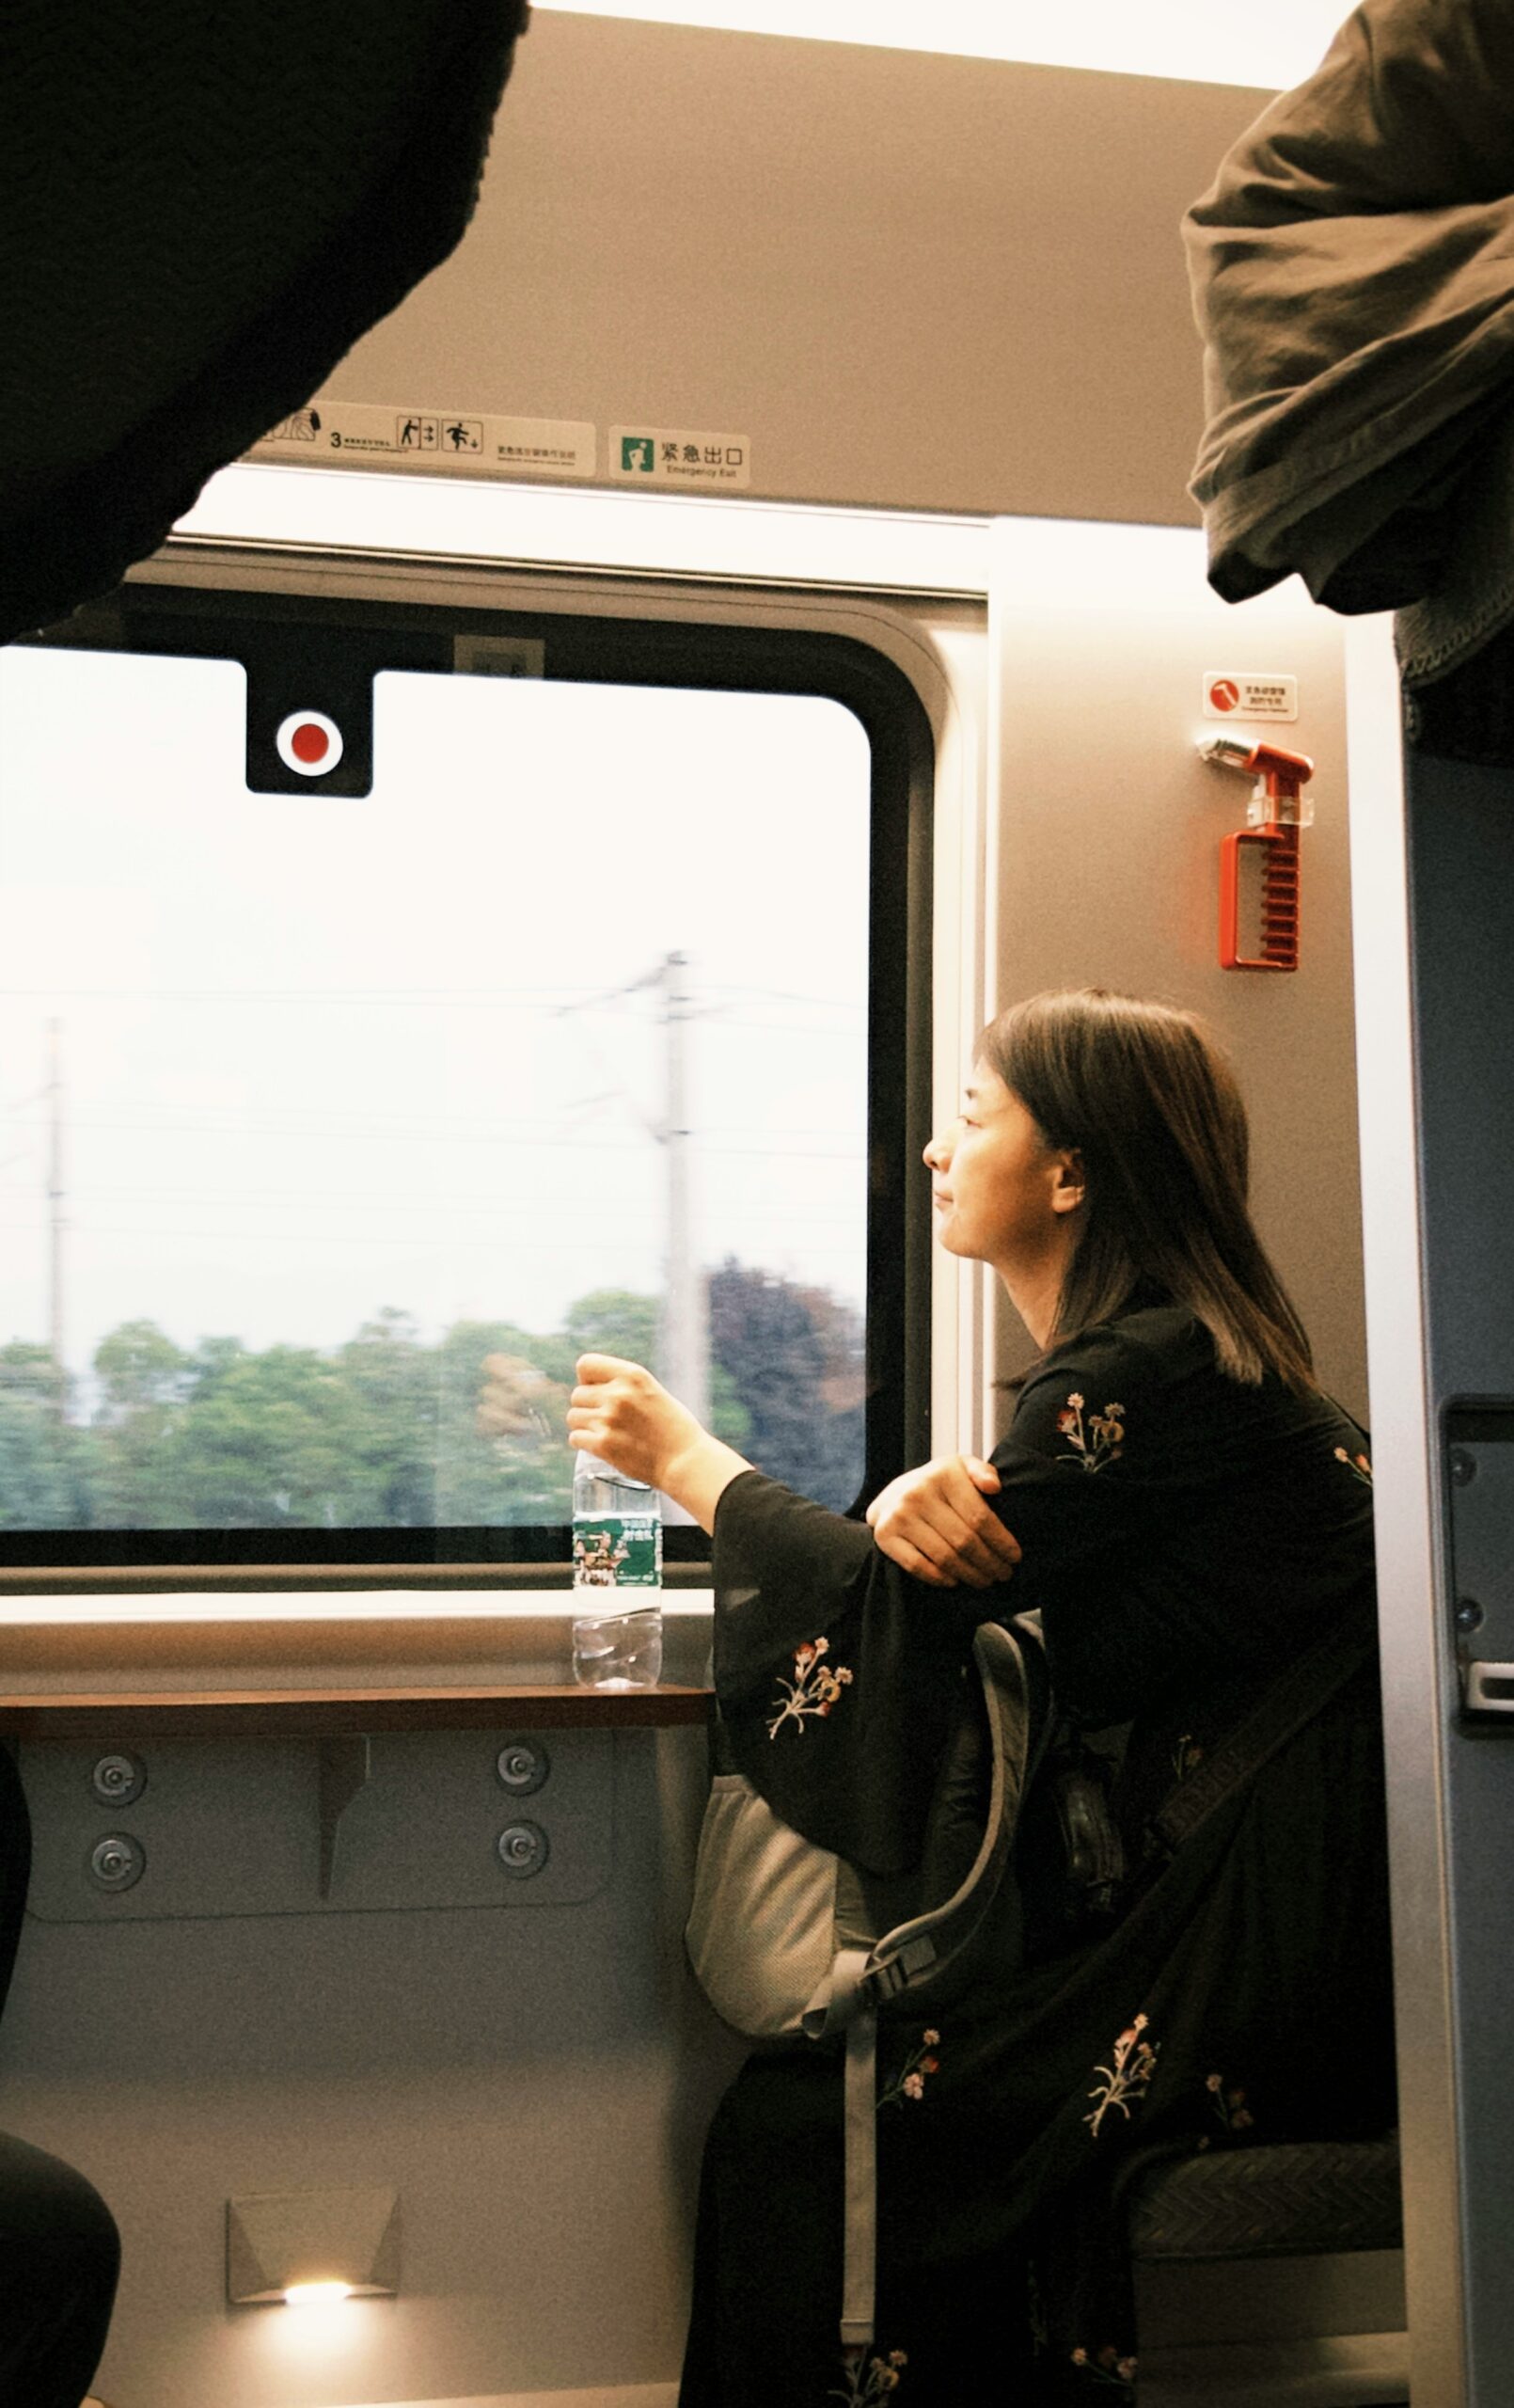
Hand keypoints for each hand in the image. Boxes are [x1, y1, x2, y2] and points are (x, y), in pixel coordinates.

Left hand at [567, 1355, 750, 1530]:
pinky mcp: (603, 1445)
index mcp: (633, 1375)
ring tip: (605, 1433)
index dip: (588, 1379)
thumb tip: (590, 1387)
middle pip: (577, 1394)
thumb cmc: (674, 1428)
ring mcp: (609, 1419)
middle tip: (606, 1420)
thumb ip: (624, 1386)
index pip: (585, 1364)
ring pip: (573, 1416)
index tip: (598, 1391)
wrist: (686, 1461)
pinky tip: (600, 1446)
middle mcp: (618, 1394)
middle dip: (588, 1407)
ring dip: (585, 1426)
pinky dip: (584, 1443)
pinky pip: (576, 1438)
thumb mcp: (652, 1391)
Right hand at [866, 1455, 1020, 1589]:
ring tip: (985, 1580)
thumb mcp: (960, 1467)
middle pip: (964, 1540)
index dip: (1001, 1541)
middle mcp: (918, 1494)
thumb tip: (994, 1486)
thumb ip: (982, 1471)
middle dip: (989, 1562)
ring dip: (970, 1574)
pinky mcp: (886, 1536)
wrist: (891, 1495)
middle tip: (1003, 1574)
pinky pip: (918, 1566)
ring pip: (945, 1557)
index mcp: (943, 1475)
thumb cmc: (936, 1485)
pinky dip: (940, 1578)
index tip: (1014, 1556)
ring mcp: (900, 1516)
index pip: (980, 1517)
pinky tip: (955, 1581)